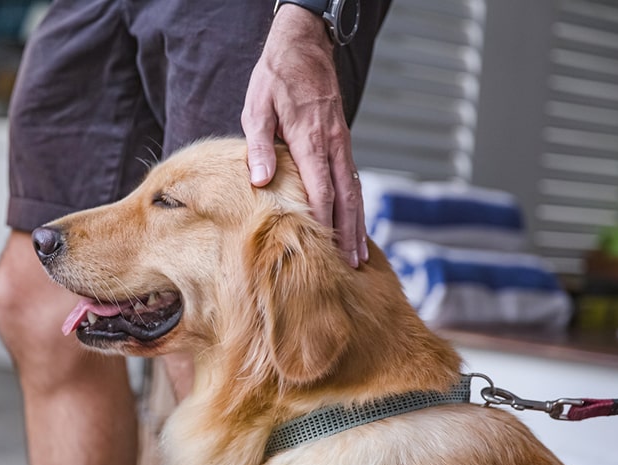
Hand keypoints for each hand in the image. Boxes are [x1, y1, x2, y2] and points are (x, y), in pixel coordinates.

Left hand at [243, 4, 367, 266]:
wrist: (304, 45)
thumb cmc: (276, 78)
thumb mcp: (258, 107)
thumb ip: (260, 147)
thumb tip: (261, 182)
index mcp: (311, 139)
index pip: (322, 190)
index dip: (325, 222)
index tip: (326, 251)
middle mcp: (334, 145)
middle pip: (347, 197)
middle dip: (350, 233)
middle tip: (352, 266)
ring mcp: (342, 144)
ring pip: (355, 191)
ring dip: (358, 224)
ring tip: (359, 256)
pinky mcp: (342, 142)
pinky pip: (353, 179)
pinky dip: (356, 206)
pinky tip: (354, 224)